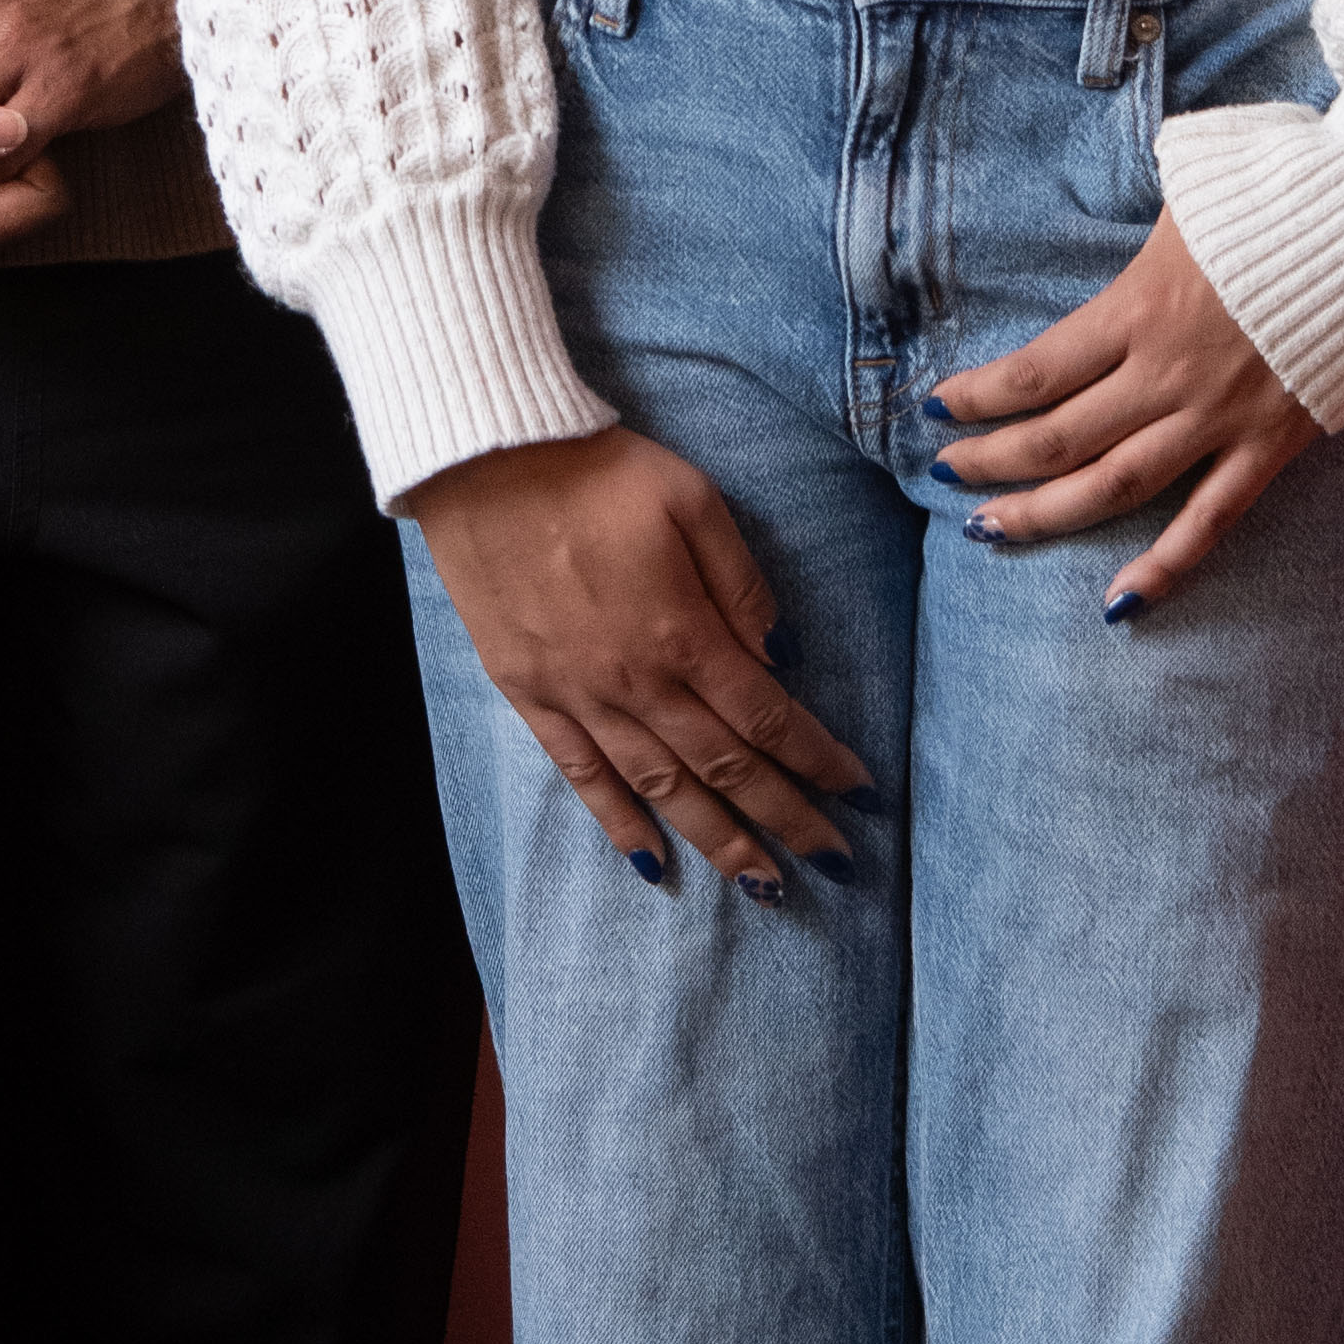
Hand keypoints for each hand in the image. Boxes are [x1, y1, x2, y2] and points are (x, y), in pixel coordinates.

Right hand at [411, 424, 863, 897]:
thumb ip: (742, 584)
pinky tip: (651, 861)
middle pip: (725, 768)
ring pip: (660, 787)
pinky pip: (580, 775)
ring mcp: (577, 695)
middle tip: (836, 863)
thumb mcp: (692, 500)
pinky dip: (618, 822)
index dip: (818, 761)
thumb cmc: (596, 470)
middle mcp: (635, 681)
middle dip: (787, 818)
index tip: (860, 794)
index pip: (767, 718)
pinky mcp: (529, 694)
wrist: (482, 459)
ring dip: (716, 839)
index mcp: (683, 632)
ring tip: (761, 883)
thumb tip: (781, 658)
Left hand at [933, 211, 1314, 612]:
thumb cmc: (1288, 188)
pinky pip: (1211, 520)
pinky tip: (1118, 603)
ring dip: (1043, 514)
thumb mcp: (1193, 184)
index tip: (939, 405)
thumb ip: (1148, 216)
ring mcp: (1221, 417)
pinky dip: (1165, 566)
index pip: (1033, 371)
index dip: (977, 396)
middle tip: (946, 474)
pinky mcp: (1275, 444)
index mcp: (1138, 308)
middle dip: (989, 461)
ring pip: (1112, 487)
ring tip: (989, 530)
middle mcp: (1168, 373)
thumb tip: (1131, 210)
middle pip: (1056, 437)